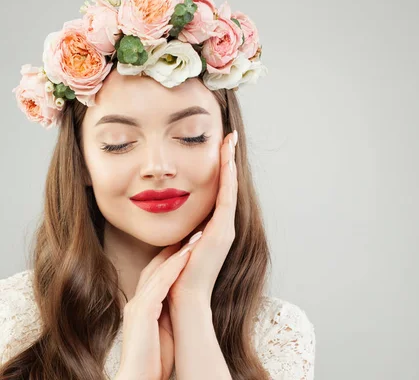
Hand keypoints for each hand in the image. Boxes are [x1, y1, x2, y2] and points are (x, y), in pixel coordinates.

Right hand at [116, 242, 190, 379]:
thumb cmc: (152, 362)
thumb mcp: (162, 333)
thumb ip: (166, 316)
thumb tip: (178, 308)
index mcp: (142, 307)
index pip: (157, 274)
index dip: (173, 257)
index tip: (191, 243)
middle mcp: (137, 302)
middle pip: (155, 266)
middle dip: (175, 247)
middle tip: (194, 229)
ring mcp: (137, 306)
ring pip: (157, 270)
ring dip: (178, 252)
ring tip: (197, 236)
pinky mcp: (141, 313)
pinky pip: (158, 284)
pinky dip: (172, 268)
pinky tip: (186, 256)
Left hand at [169, 130, 238, 305]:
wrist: (183, 302)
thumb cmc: (175, 279)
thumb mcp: (176, 248)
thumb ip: (178, 233)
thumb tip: (168, 221)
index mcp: (212, 229)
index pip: (218, 192)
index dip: (219, 169)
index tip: (218, 147)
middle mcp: (223, 226)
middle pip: (228, 185)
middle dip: (228, 160)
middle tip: (229, 136)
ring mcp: (225, 228)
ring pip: (230, 187)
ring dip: (230, 162)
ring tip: (229, 140)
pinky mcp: (223, 231)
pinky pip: (227, 197)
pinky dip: (227, 177)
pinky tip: (226, 159)